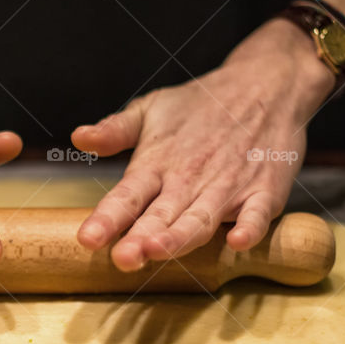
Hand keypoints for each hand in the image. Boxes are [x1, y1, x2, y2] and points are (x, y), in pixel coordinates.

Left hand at [72, 18, 334, 270]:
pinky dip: (249, 227)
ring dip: (181, 237)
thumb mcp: (152, 108)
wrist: (265, 84)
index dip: (107, 218)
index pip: (127, 195)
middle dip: (141, 238)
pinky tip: (237, 241)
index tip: (88, 239)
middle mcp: (189, 180)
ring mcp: (228, 186)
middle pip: (161, 216)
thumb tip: (78, 137)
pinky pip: (257, 212)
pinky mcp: (264, 190)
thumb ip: (115, 130)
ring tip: (159, 251)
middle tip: (123, 259)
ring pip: (201, 219)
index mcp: (157, 163)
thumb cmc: (202, 103)